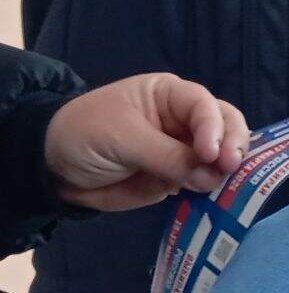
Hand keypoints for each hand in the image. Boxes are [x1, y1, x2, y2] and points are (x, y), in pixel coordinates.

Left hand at [43, 74, 248, 212]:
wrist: (51, 170)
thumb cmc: (84, 135)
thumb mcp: (123, 139)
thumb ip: (167, 156)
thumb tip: (211, 177)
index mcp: (170, 96)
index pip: (204, 106)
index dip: (215, 128)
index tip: (211, 155)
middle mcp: (184, 120)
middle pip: (226, 127)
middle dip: (232, 145)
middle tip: (230, 167)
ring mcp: (184, 149)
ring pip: (220, 156)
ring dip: (226, 171)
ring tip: (220, 185)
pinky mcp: (178, 177)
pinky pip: (203, 182)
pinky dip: (214, 190)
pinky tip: (216, 196)